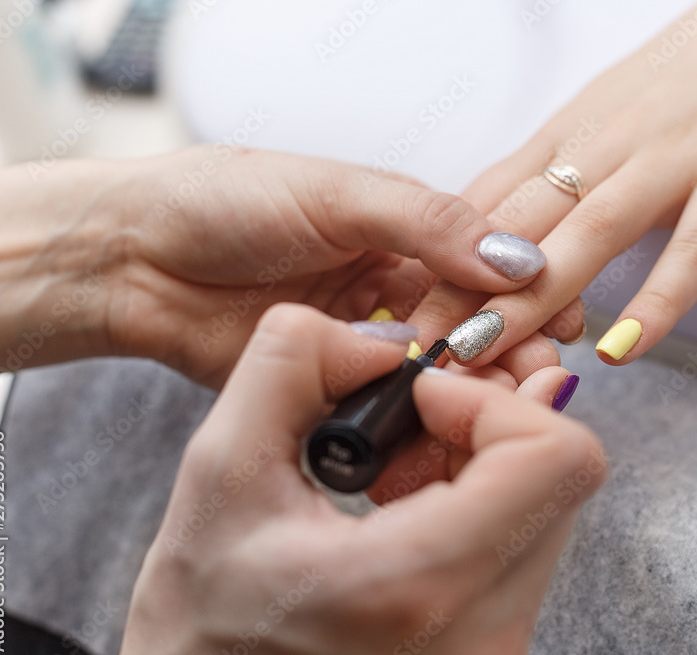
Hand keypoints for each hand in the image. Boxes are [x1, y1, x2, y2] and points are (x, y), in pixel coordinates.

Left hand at [0, 148, 550, 385]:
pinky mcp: (330, 381)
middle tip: (535, 372)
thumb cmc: (224, 202)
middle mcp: (390, 281)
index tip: (562, 314)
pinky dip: (414, 408)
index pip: (484, 257)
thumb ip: (427, 223)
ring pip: (435, 363)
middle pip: (471, 317)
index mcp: (400, 226)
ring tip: (493, 400)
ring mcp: (362, 334)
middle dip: (507, 342)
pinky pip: (386, 399)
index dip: (525, 286)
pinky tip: (434, 418)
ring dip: (468, 381)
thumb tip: (516, 256)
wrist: (134, 258)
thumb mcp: (336, 194)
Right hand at [118, 305, 604, 654]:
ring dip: (484, 464)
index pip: (555, 459)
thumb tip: (391, 335)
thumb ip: (295, 360)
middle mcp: (482, 636)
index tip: (425, 395)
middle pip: (561, 478)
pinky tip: (408, 511)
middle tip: (409, 425)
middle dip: (489, 423)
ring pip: (549, 511)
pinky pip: (529, 551)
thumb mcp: (219, 469)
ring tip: (395, 476)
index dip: (497, 400)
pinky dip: (482, 507)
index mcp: (416, 584)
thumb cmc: (203, 619)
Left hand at [406, 0, 696, 366]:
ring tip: (487, 353)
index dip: (435, 262)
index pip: (484, 206)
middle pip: (520, 226)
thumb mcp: (592, 115)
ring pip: (590, 235)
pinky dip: (660, 297)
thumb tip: (479, 230)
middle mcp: (604, 149)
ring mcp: (670, 163)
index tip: (397, 315)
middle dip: (461, 290)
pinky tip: (626, 347)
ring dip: (534, 297)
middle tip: (418, 349)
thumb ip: (540, 173)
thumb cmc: (679, 79)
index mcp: (564, 136)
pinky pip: (695, 246)